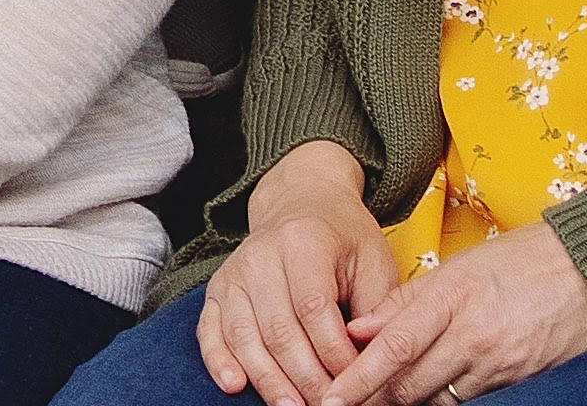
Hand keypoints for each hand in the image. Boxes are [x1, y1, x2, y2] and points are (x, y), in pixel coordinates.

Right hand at [200, 145, 401, 405]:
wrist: (302, 201)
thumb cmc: (345, 238)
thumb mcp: (374, 262)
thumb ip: (376, 311)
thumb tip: (370, 362)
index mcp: (304, 240)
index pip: (314, 308)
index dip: (335, 354)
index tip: (356, 383)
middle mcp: (262, 253)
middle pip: (279, 329)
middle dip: (306, 378)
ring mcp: (235, 271)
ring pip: (245, 336)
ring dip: (269, 381)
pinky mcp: (219, 289)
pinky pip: (210, 329)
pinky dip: (218, 360)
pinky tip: (234, 385)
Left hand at [318, 219, 586, 404]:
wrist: (586, 275)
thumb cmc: (519, 259)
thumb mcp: (457, 267)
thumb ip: (406, 299)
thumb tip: (359, 328)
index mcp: (451, 296)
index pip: (394, 345)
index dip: (359, 376)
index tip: (332, 396)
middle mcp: (471, 335)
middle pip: (409, 382)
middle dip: (374, 396)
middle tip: (344, 400)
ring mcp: (493, 362)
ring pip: (433, 396)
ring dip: (404, 399)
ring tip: (379, 395)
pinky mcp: (510, 380)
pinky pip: (462, 396)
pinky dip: (438, 395)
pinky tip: (425, 387)